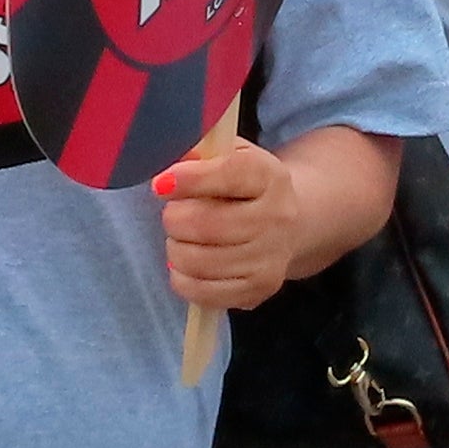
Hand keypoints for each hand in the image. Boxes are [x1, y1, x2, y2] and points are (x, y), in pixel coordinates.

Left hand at [152, 130, 307, 313]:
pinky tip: (186, 264)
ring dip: (176, 249)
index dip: (190, 179)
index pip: (231, 173)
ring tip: (182, 239)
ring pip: (198, 260)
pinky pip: (201, 291)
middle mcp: (277, 217)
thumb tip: (167, 174)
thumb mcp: (229, 158)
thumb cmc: (243, 189)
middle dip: (174, 219)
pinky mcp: (259, 289)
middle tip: (172, 215)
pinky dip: (181, 278)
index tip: (162, 184)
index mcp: (270, 176)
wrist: (286, 226)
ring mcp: (270, 258)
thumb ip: (199, 156)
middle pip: (206, 224)